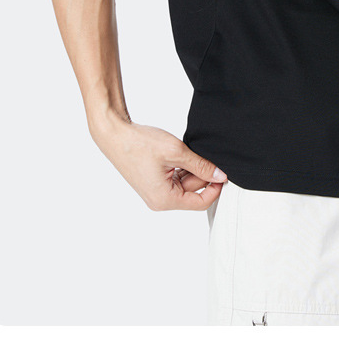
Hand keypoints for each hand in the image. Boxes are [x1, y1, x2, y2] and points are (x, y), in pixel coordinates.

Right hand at [91, 116, 227, 210]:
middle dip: (202, 174)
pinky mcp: (154, 182)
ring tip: (187, 151)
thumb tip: (220, 175)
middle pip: (193, 192)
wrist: (116, 135)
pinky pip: (175, 179)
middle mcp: (160, 201)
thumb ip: (201, 165)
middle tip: (204, 153)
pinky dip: (182, 167)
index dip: (215, 188)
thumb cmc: (140, 144)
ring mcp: (156, 192)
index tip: (223, 171)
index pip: (201, 202)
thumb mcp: (176, 152)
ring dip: (192, 169)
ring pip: (185, 184)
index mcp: (165, 200)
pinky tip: (181, 153)